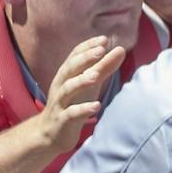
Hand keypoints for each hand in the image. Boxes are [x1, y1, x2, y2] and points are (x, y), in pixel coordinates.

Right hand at [31, 37, 125, 151]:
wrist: (51, 133)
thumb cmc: (73, 103)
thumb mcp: (89, 85)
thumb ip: (104, 68)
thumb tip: (120, 50)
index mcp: (67, 75)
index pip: (75, 56)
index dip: (88, 47)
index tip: (104, 39)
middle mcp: (61, 86)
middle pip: (70, 69)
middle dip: (84, 58)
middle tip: (101, 50)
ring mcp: (60, 103)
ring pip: (67, 89)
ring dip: (81, 81)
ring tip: (96, 76)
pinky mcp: (62, 120)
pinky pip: (71, 114)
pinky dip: (82, 109)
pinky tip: (96, 106)